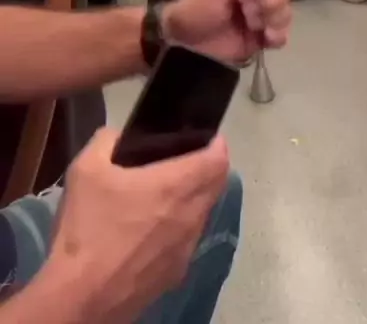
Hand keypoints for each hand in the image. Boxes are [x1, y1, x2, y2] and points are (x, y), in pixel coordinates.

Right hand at [47, 128, 229, 323]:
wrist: (80, 296)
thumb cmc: (88, 227)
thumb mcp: (86, 169)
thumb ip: (106, 141)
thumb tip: (117, 137)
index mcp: (177, 186)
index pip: (219, 158)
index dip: (215, 142)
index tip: (203, 136)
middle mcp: (192, 217)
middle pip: (216, 185)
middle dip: (207, 169)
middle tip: (181, 160)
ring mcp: (186, 249)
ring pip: (202, 215)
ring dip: (192, 200)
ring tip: (161, 195)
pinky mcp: (175, 274)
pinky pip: (186, 242)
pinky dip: (177, 230)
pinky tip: (147, 233)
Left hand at [164, 0, 290, 63]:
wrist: (185, 37)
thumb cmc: (198, 7)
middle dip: (269, 5)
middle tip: (248, 14)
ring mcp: (261, 17)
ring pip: (285, 14)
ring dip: (275, 20)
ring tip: (256, 27)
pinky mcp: (261, 38)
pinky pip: (282, 36)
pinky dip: (277, 37)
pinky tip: (265, 38)